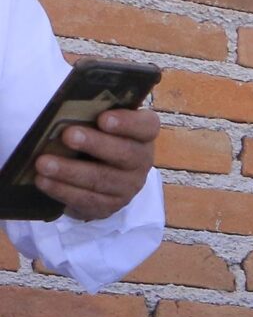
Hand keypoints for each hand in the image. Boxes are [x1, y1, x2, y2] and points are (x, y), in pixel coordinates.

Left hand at [35, 105, 157, 220]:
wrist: (98, 176)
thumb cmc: (95, 139)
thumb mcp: (97, 124)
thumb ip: (89, 115)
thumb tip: (64, 111)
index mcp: (142, 135)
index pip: (146, 127)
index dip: (127, 123)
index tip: (103, 119)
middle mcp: (141, 161)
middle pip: (125, 153)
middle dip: (95, 144)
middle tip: (68, 136)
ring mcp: (128, 186)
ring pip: (102, 179)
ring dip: (70, 171)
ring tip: (43, 163)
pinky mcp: (111, 205)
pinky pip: (87, 199)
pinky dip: (62, 190)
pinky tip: (43, 181)